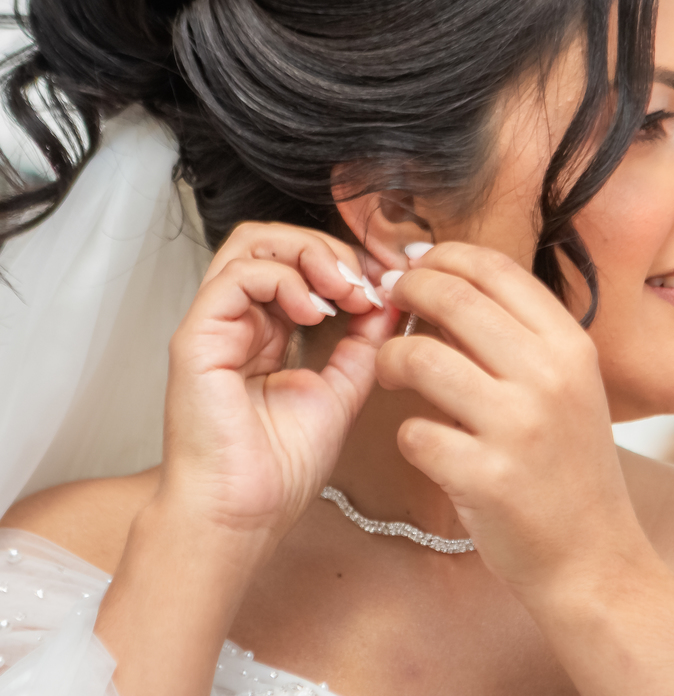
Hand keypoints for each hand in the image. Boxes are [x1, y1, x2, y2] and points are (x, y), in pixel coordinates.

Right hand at [162, 222, 398, 541]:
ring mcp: (217, 325)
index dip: (349, 262)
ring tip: (345, 290)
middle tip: (369, 282)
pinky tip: (316, 312)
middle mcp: (241, 322)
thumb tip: (392, 302)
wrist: (244, 515)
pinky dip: (285, 279)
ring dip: (310, 254)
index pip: (302, 264)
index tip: (390, 282)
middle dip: (332, 250)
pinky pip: (238, 275)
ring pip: (254, 244)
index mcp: (271, 332)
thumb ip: (364, 345)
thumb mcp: (343, 391)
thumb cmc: (281, 469)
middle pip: (277, 242)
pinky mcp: (198, 336)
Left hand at [376, 242, 648, 595]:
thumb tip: (442, 284)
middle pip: (451, 298)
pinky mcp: (485, 477)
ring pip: (419, 359)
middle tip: (387, 305)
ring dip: (391, 361)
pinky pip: (414, 433)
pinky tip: (425, 444)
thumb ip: (516, 337)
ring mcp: (517, 427)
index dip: (442, 257)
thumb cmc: (569, 465)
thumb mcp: (566, 387)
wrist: (594, 555)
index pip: (494, 268)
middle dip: (404, 293)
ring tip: (393, 374)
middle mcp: (549, 377)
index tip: (416, 267)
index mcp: (569, 346)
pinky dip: (408, 435)